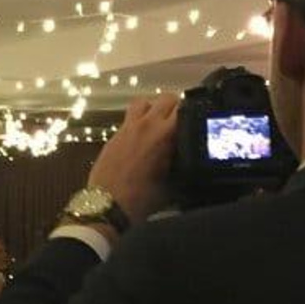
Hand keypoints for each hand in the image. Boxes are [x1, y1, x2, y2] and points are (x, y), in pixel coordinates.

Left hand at [85, 92, 180, 226]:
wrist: (107, 205)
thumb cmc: (142, 199)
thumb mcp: (172, 185)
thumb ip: (182, 165)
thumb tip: (190, 158)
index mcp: (163, 134)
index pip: (184, 107)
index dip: (193, 111)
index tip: (197, 120)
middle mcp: (146, 124)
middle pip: (165, 98)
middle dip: (175, 106)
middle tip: (180, 122)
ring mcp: (127, 127)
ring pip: (144, 102)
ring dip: (153, 108)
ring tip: (158, 124)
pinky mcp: (115, 135)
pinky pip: (130, 117)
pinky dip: (139, 121)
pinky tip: (142, 138)